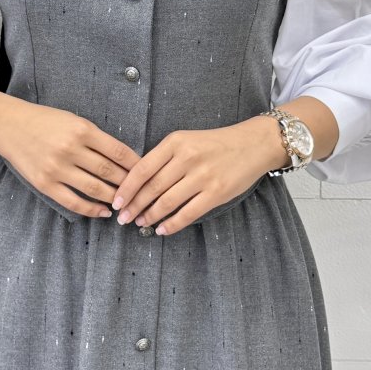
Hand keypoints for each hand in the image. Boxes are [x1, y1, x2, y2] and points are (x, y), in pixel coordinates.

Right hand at [0, 98, 142, 219]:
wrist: (9, 125)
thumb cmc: (45, 121)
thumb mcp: (74, 120)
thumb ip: (96, 138)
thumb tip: (124, 159)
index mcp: (82, 130)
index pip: (119, 151)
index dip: (136, 165)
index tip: (147, 173)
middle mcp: (71, 149)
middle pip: (110, 172)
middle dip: (129, 185)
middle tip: (142, 193)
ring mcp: (57, 168)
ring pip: (95, 189)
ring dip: (114, 199)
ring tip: (126, 204)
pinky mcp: (45, 184)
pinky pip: (73, 202)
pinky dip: (91, 210)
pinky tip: (103, 213)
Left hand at [111, 124, 270, 236]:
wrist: (254, 144)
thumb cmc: (216, 144)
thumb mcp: (186, 140)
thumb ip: (164, 157)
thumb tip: (137, 182)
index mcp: (175, 142)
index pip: (142, 169)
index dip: (126, 189)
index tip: (116, 202)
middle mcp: (187, 158)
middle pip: (152, 188)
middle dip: (134, 206)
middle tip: (123, 218)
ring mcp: (203, 176)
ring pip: (167, 202)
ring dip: (150, 216)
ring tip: (140, 223)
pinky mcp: (216, 192)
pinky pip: (188, 213)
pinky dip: (172, 224)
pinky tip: (162, 229)